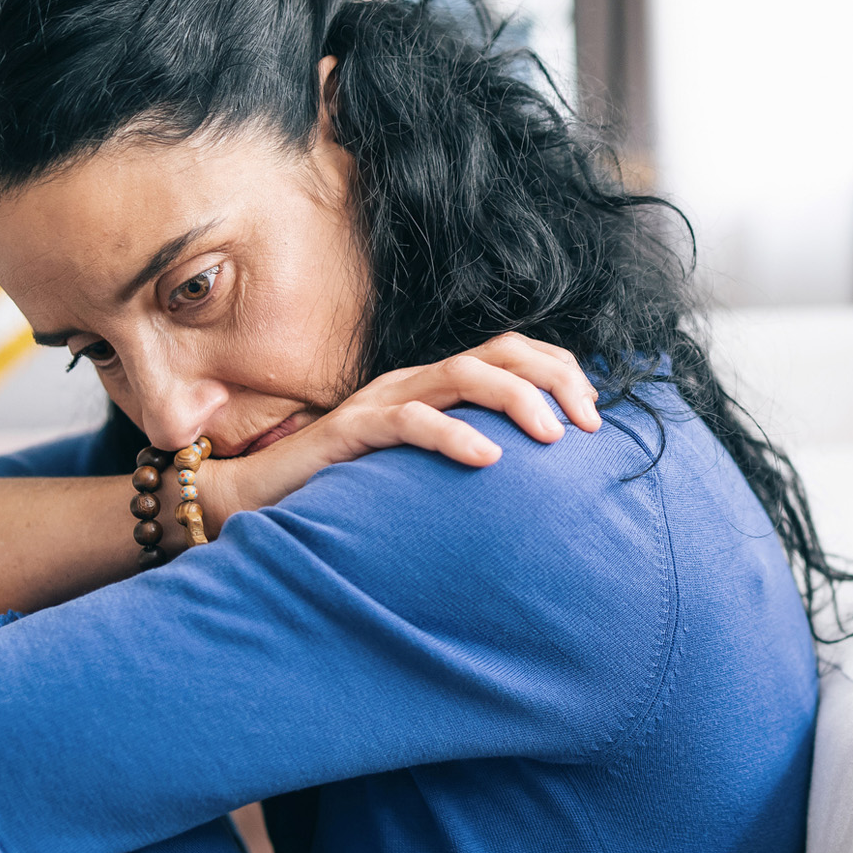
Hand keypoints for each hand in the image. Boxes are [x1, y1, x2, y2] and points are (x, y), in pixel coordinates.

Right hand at [202, 333, 598, 521]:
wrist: (257, 499)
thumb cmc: (345, 493)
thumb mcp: (421, 474)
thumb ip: (464, 461)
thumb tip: (532, 484)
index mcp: (435, 388)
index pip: (512, 354)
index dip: (560, 372)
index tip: (595, 415)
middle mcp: (414, 383)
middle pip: (500, 352)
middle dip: (555, 379)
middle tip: (588, 425)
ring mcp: (383, 401)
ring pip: (464, 374)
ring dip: (517, 400)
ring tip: (551, 438)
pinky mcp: (353, 429)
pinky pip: (411, 421)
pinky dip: (454, 434)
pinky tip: (487, 458)